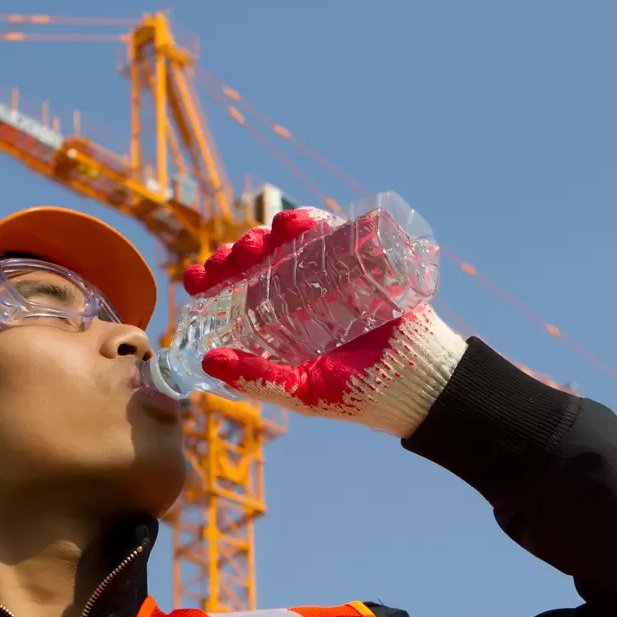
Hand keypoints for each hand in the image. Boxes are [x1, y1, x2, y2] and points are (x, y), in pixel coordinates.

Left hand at [184, 208, 466, 437]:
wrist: (422, 383)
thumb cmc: (362, 395)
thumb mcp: (304, 393)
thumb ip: (259, 381)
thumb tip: (209, 361)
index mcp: (281, 325)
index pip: (237, 294)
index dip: (213, 281)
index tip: (194, 277)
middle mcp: (301, 296)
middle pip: (259, 263)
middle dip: (237, 256)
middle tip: (230, 259)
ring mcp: (331, 275)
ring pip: (289, 244)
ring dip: (267, 235)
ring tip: (259, 241)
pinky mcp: (362, 260)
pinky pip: (333, 232)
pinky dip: (310, 221)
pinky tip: (291, 224)